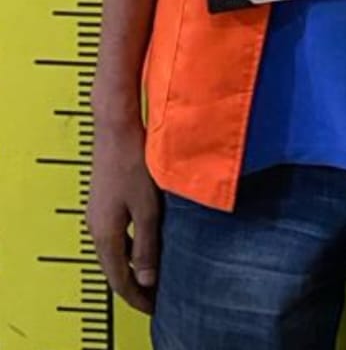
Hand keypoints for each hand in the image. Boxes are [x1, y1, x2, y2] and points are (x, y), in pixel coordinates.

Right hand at [86, 118, 161, 313]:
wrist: (117, 130)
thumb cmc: (135, 163)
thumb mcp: (148, 208)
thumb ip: (148, 245)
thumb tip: (147, 279)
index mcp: (105, 235)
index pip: (119, 279)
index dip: (136, 297)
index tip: (153, 308)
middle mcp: (97, 229)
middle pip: (114, 268)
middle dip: (134, 286)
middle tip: (156, 297)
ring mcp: (99, 215)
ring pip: (115, 252)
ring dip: (133, 266)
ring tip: (154, 275)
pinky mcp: (105, 202)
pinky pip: (117, 236)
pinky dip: (131, 248)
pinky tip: (147, 245)